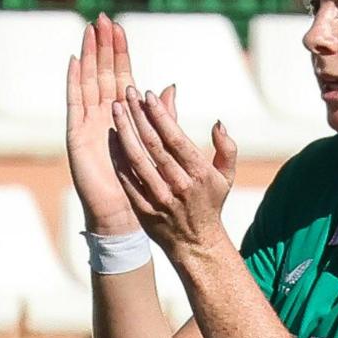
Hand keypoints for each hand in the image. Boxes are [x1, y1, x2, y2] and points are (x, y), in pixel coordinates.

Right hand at [67, 16, 141, 236]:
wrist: (125, 213)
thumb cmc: (143, 183)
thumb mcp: (161, 143)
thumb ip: (163, 115)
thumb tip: (170, 87)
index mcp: (124, 116)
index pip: (121, 75)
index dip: (119, 51)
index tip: (118, 26)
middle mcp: (103, 115)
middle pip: (102, 72)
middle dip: (102, 45)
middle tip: (102, 18)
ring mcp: (88, 123)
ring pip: (89, 81)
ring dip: (89, 56)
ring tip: (89, 31)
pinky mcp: (78, 135)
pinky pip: (75, 103)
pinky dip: (74, 82)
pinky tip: (75, 61)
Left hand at [110, 79, 237, 265]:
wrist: (196, 244)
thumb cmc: (211, 203)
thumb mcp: (227, 176)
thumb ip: (226, 148)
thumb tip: (218, 122)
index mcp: (199, 173)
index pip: (175, 138)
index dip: (160, 115)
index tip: (148, 95)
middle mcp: (179, 185)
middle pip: (153, 145)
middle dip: (138, 116)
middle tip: (126, 93)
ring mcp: (159, 198)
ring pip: (137, 161)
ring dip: (124, 133)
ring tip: (114, 109)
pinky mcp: (143, 209)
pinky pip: (126, 181)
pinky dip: (117, 159)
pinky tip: (110, 139)